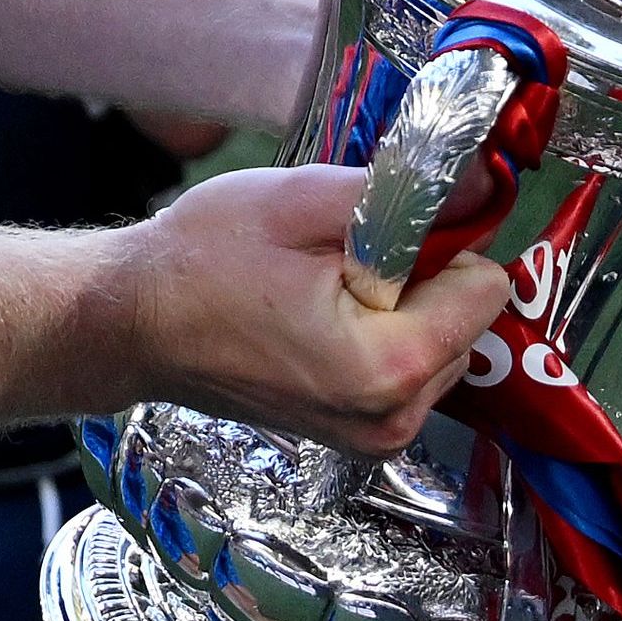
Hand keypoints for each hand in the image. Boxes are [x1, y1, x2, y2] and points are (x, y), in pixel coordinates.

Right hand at [124, 163, 506, 458]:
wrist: (134, 321)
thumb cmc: (202, 260)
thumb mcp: (303, 201)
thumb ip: (407, 194)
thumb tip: (487, 183)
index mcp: (390, 369)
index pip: (485, 286)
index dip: (433, 244)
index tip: (368, 238)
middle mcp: (394, 420)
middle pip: (468, 319)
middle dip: (418, 279)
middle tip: (333, 264)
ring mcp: (377, 437)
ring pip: (443, 341)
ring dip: (400, 307)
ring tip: (320, 290)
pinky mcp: (360, 436)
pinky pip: (411, 367)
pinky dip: (381, 334)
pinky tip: (319, 318)